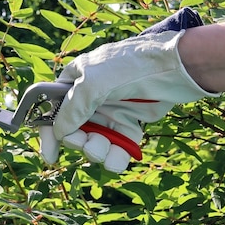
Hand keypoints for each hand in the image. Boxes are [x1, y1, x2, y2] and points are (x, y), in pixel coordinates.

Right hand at [43, 30, 218, 172]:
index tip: (50, 155)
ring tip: (106, 151)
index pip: (53, 108)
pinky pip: (117, 147)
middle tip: (88, 143)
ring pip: (94, 142)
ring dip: (98, 151)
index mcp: (74, 81)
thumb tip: (60, 133)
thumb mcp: (92, 84)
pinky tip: (120, 158)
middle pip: (73, 130)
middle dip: (79, 142)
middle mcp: (90, 97)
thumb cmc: (130, 67)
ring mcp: (110, 111)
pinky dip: (117, 156)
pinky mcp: (130, 123)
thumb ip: (71, 110)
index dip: (49, 132)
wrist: (176, 67)